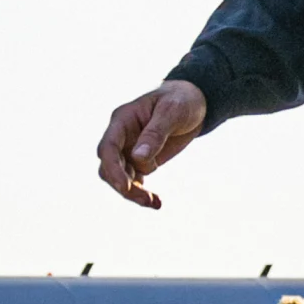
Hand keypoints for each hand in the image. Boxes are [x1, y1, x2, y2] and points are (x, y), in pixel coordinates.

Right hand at [98, 81, 207, 208]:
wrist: (194, 102)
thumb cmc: (181, 100)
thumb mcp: (171, 112)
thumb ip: (155, 134)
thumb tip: (137, 157)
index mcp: (122, 120)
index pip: (108, 147)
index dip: (113, 169)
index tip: (125, 187)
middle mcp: (121, 137)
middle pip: (109, 168)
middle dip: (123, 185)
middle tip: (145, 198)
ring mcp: (129, 150)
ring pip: (121, 178)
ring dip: (134, 193)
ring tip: (155, 203)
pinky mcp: (141, 161)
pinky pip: (136, 182)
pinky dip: (143, 194)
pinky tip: (157, 203)